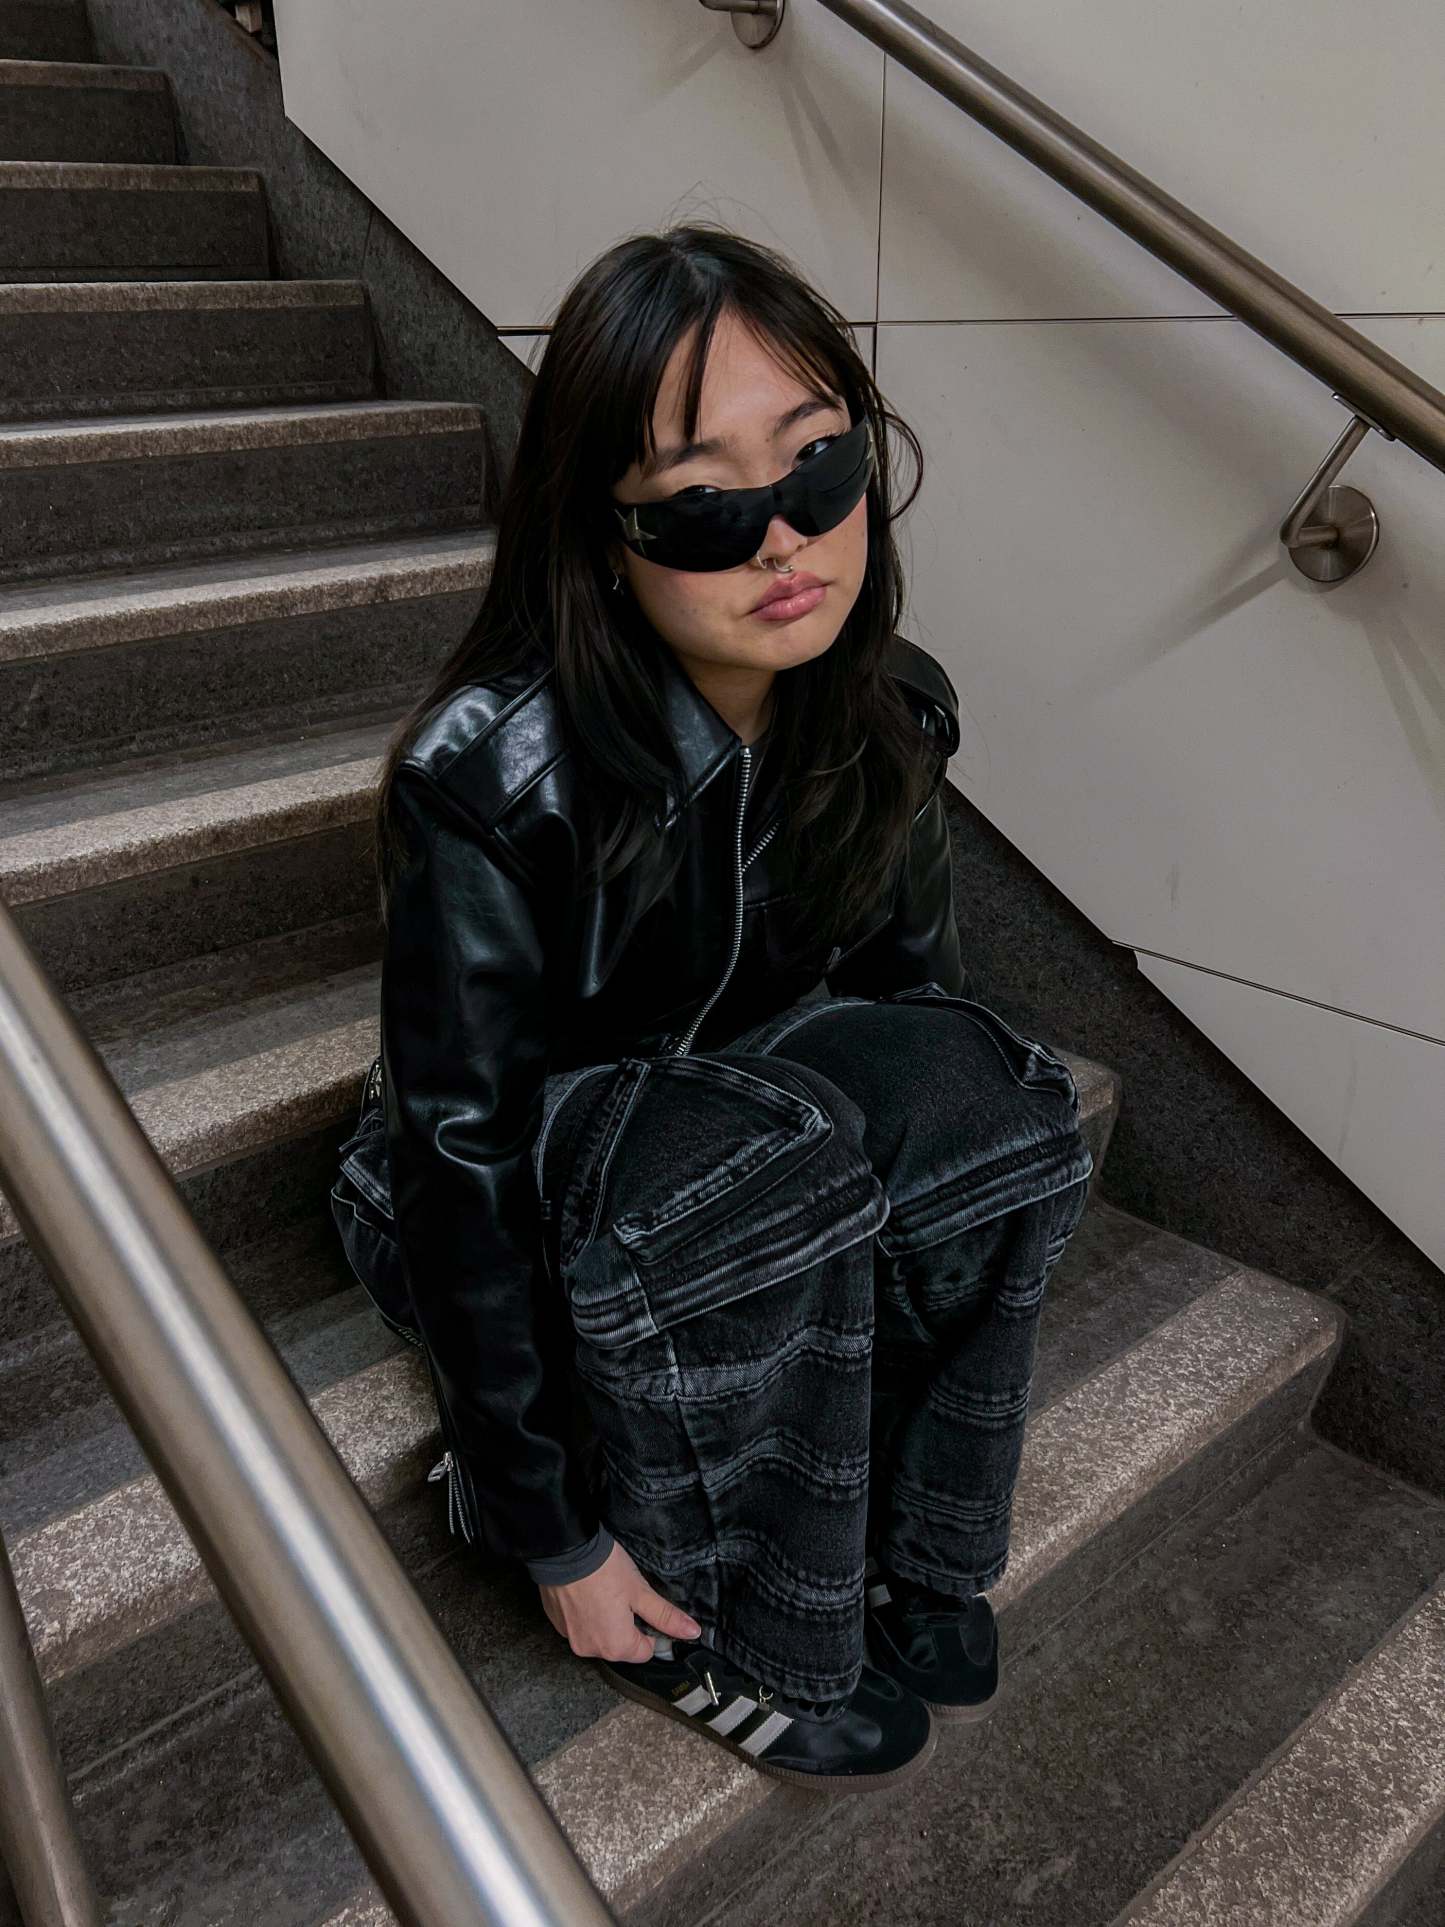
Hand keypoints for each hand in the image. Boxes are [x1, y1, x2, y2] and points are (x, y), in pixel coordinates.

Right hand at [539, 1539, 701, 1661]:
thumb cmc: (605, 1570)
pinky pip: (580, 1628)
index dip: (650, 1630)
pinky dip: (586, 1616)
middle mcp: (592, 1650)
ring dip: (605, 1622)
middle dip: (626, 1625)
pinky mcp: (558, 1626)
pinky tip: (587, 1594)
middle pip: (621, 1646)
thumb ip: (666, 1616)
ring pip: (600, 1637)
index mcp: (616, 1647)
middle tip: (624, 1596)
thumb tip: (693, 1633)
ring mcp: (571, 1640)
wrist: (564, 1551)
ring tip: (604, 1593)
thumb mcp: (641, 1591)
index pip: (645, 1651)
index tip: (644, 1606)